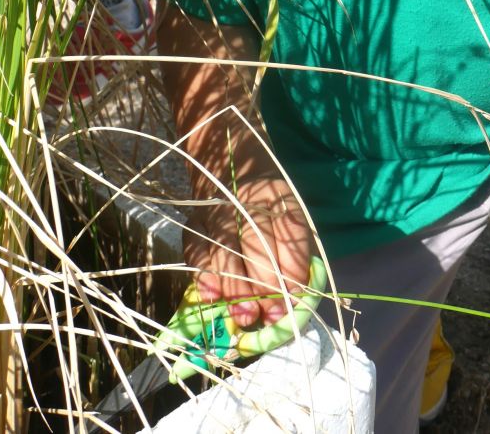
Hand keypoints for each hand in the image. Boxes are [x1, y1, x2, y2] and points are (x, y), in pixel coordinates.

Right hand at [183, 175, 320, 327]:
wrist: (231, 175)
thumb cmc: (268, 210)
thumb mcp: (288, 219)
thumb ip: (295, 253)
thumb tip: (294, 296)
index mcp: (279, 195)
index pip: (289, 230)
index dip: (293, 267)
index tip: (295, 296)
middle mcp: (247, 201)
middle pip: (257, 243)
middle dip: (266, 284)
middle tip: (272, 313)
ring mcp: (218, 212)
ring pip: (226, 251)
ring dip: (237, 288)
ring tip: (248, 315)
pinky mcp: (194, 224)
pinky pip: (196, 251)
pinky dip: (203, 275)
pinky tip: (212, 296)